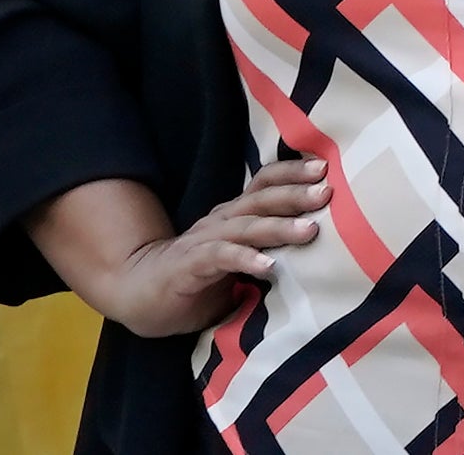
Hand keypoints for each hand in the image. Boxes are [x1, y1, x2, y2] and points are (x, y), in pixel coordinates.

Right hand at [81, 158, 328, 337]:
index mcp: (233, 216)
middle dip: (295, 194)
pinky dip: (244, 259)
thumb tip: (317, 258)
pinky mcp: (188, 266)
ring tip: (310, 230)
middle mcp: (220, 222)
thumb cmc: (196, 282)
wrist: (137, 294)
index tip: (325, 169)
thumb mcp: (238, 266)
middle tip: (327, 191)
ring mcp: (203, 242)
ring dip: (278, 226)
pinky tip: (268, 266)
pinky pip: (219, 258)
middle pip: (260, 199)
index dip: (292, 174)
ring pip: (245, 226)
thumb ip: (268, 255)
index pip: (264, 185)